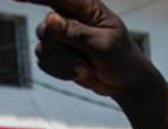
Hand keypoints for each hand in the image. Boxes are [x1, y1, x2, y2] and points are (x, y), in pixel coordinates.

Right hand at [18, 0, 150, 97]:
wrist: (124, 82)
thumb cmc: (120, 58)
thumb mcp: (103, 45)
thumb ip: (76, 32)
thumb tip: (50, 18)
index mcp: (85, 8)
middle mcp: (69, 18)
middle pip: (45, 29)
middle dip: (62, 52)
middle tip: (86, 64)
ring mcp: (61, 36)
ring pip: (43, 48)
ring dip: (64, 65)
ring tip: (86, 69)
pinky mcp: (56, 54)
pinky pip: (44, 62)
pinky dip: (60, 72)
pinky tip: (79, 73)